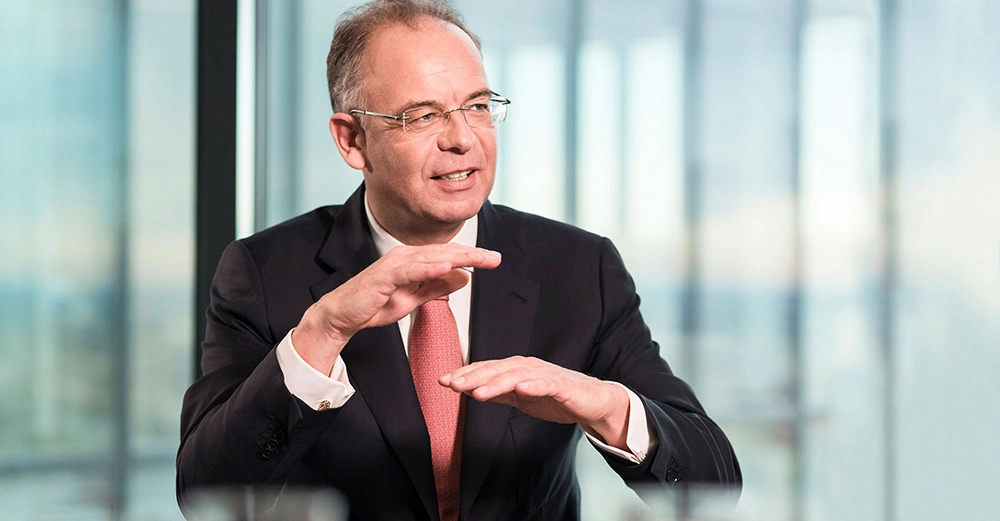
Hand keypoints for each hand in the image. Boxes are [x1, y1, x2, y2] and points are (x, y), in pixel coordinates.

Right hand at [292, 244, 501, 374]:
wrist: (342, 315)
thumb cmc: (374, 305)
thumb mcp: (413, 299)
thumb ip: (437, 288)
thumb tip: (464, 278)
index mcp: (412, 261)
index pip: (446, 256)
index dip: (471, 257)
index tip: (493, 259)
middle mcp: (404, 256)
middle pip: (443, 252)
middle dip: (471, 254)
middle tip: (495, 258)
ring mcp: (393, 263)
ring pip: (431, 257)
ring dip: (456, 257)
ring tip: (479, 258)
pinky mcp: (383, 275)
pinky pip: (410, 270)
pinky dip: (429, 267)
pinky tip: (447, 266)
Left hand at [439, 356, 630, 449]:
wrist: (593, 402)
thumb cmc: (557, 397)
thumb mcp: (521, 397)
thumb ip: (499, 393)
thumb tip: (471, 391)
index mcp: (517, 369)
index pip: (487, 369)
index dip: (465, 374)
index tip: (442, 381)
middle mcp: (529, 367)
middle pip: (497, 369)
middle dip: (474, 376)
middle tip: (452, 384)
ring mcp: (546, 374)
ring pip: (517, 375)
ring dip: (497, 383)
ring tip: (478, 393)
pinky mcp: (563, 385)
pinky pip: (547, 383)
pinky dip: (534, 385)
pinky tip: (521, 388)